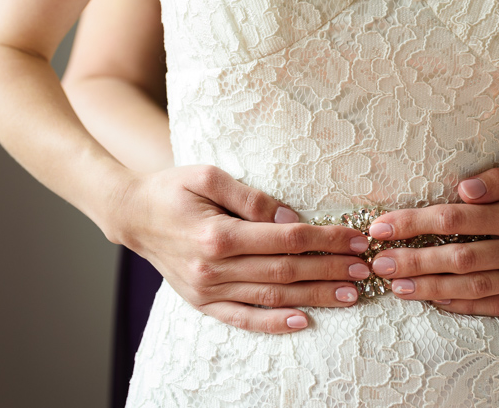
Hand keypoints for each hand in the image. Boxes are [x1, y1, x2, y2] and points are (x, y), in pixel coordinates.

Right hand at [112, 165, 372, 332]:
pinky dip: (273, 323)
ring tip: (350, 295)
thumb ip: (251, 198)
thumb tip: (291, 218)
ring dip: (315, 296)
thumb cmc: (172, 188)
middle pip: (285, 270)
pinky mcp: (202, 302)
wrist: (133, 215)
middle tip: (365, 269)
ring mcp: (207, 290)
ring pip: (271, 296)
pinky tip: (302, 322)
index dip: (324, 239)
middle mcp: (213, 267)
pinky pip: (243, 319)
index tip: (354, 239)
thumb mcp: (208, 175)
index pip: (285, 239)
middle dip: (330, 270)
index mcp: (217, 234)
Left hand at [366, 154, 498, 314]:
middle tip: (378, 263)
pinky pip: (497, 306)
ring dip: (432, 289)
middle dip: (413, 261)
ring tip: (398, 288)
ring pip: (474, 288)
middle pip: (458, 258)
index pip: (455, 219)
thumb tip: (464, 188)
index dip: (414, 224)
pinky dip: (465, 307)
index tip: (382, 227)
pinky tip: (436, 302)